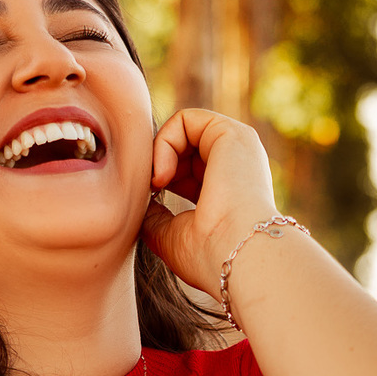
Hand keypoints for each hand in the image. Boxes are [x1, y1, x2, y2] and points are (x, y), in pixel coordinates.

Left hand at [140, 108, 276, 297]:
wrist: (236, 255)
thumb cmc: (208, 256)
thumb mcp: (173, 237)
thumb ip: (155, 216)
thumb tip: (139, 200)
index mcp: (228, 191)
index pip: (185, 174)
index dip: (161, 182)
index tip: (150, 204)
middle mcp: (236, 166)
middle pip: (182, 149)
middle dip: (157, 165)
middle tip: (149, 191)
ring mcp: (238, 147)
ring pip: (182, 131)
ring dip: (157, 154)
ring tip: (156, 184)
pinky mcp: (232, 132)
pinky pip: (185, 119)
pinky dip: (164, 142)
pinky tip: (162, 174)